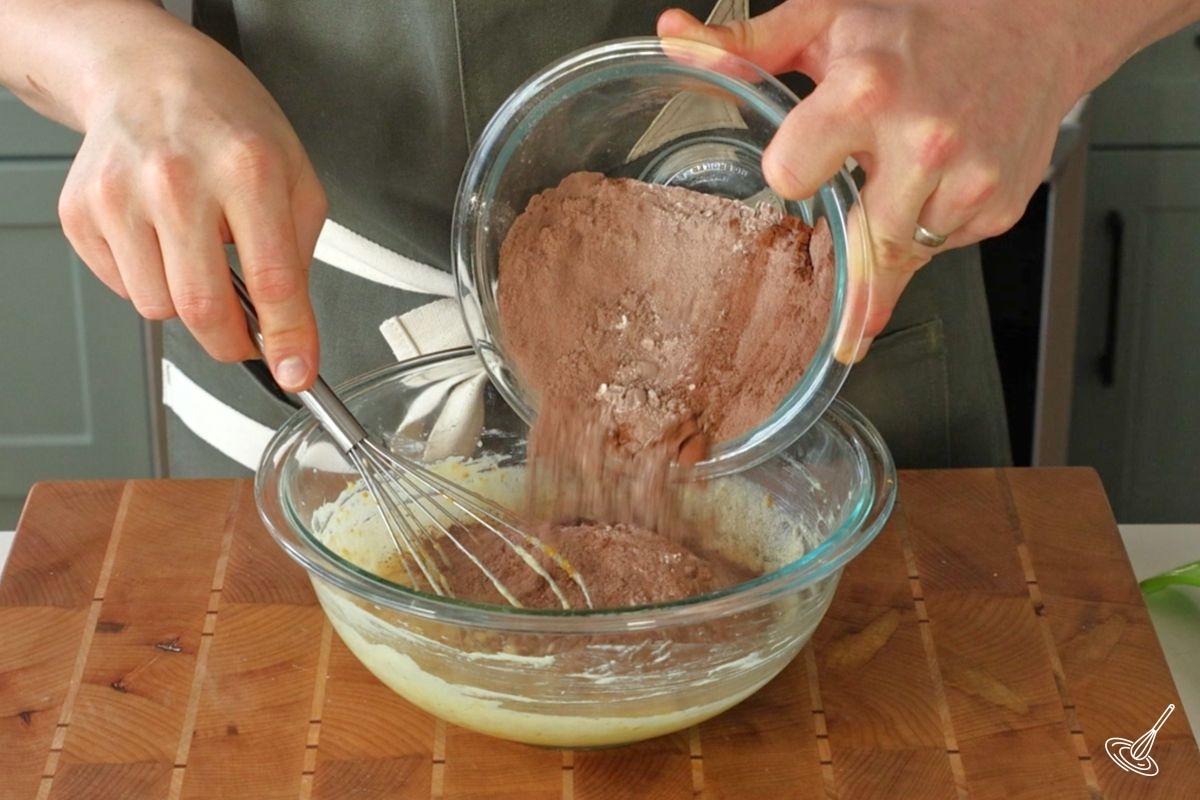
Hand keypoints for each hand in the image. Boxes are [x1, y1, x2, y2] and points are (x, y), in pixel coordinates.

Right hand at [56, 13, 325, 389]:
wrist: (148, 75)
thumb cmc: (228, 123)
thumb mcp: (296, 176)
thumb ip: (300, 255)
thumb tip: (292, 332)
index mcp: (246, 169)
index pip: (272, 279)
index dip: (287, 339)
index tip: (294, 372)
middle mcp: (178, 180)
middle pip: (202, 309)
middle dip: (232, 342)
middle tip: (248, 337)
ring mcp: (120, 195)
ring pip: (157, 308)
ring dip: (187, 303)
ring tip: (199, 253)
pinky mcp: (81, 211)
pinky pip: (123, 288)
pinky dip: (150, 280)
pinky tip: (163, 238)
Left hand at [659, 1, 1088, 353]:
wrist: (1035, 22)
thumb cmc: (924, 19)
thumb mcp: (828, 17)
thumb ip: (745, 43)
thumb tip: (672, 34)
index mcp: (866, 93)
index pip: (790, 177)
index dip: (792, 170)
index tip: (806, 156)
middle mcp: (923, 143)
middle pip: (847, 236)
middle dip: (848, 208)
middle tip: (867, 163)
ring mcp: (967, 183)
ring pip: (893, 253)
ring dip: (887, 223)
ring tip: (906, 165)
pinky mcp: (998, 210)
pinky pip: (938, 249)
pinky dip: (929, 225)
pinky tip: (939, 177)